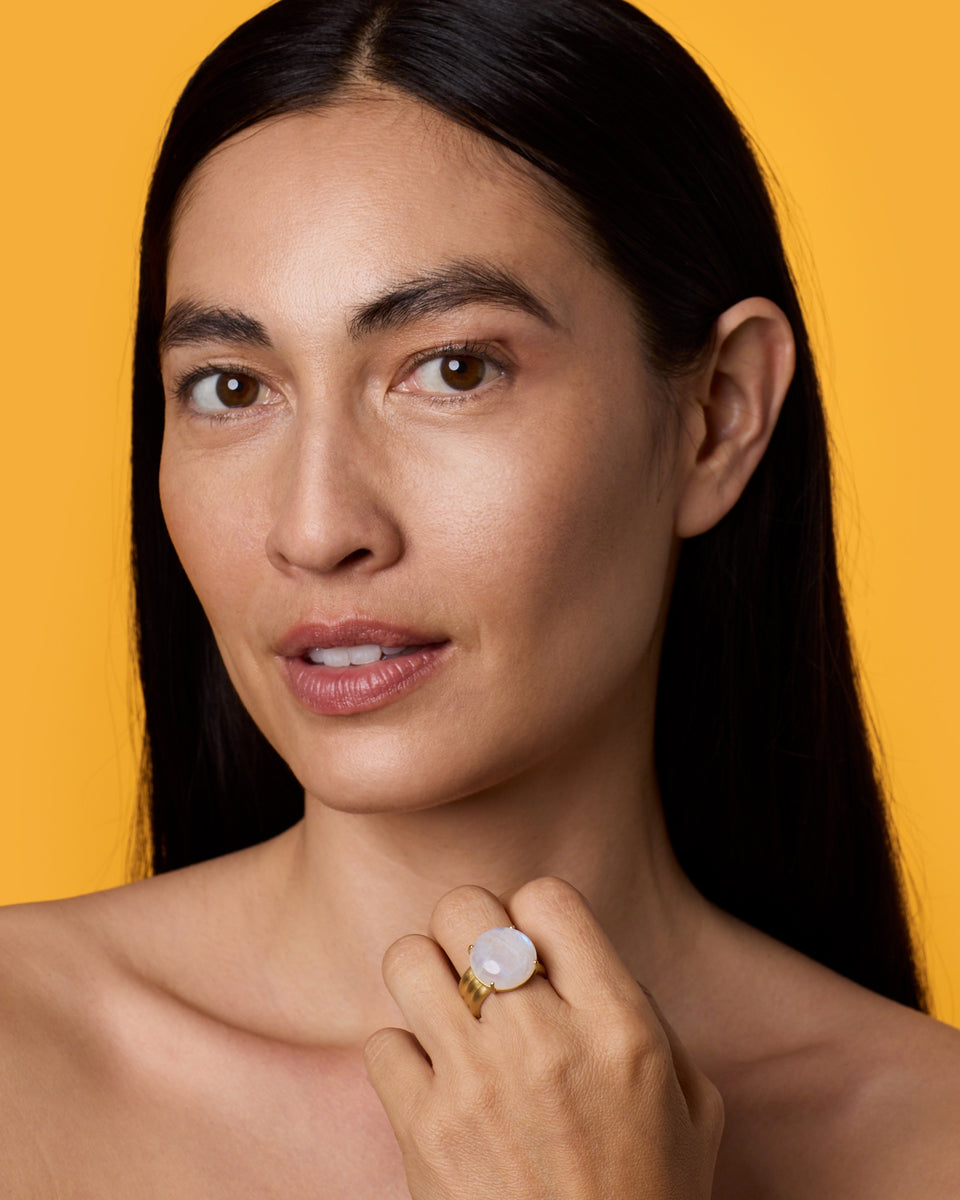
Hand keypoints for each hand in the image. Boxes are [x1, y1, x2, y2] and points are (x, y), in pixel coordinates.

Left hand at [363, 876, 722, 1198]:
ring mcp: (478, 1082)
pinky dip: (402, 1058)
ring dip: (424, 978)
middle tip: (479, 971)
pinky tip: (432, 1083)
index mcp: (619, 1024)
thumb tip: (583, 961)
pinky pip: (382, 1042)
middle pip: (465, 909)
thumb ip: (645, 1015)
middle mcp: (545, 1039)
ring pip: (408, 958)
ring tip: (446, 1013)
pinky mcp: (425, 1130)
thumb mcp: (691, 1105)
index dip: (531, 912)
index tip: (531, 946)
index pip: (546, 895)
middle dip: (467, 929)